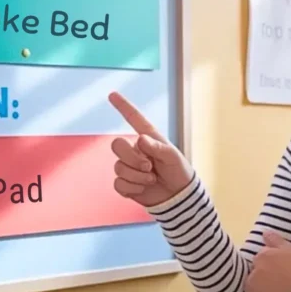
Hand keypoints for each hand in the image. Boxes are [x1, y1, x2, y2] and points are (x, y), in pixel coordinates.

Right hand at [108, 91, 194, 206]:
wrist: (178, 197)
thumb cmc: (178, 171)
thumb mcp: (173, 157)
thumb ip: (157, 147)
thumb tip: (140, 139)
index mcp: (148, 139)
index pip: (134, 119)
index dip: (123, 106)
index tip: (112, 94)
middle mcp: (135, 150)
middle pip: (117, 145)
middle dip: (132, 158)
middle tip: (148, 166)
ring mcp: (129, 167)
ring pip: (118, 167)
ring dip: (137, 176)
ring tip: (152, 179)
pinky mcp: (125, 183)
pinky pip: (118, 183)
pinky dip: (132, 187)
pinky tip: (144, 188)